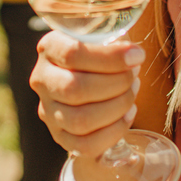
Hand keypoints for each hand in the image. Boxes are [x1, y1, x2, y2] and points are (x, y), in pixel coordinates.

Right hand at [30, 33, 144, 158]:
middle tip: (135, 75)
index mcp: (49, 48)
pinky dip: (114, 132)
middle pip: (75, 89)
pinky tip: (128, 114)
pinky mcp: (59, 135)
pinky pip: (85, 145)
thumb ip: (114, 38)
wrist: (89, 73)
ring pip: (80, 120)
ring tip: (133, 92)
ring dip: (117, 107)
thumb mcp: (102, 34)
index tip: (137, 55)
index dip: (110, 57)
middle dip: (116, 83)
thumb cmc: (100, 51)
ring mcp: (48, 110)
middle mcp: (42, 79)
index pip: (72, 54)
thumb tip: (134, 56)